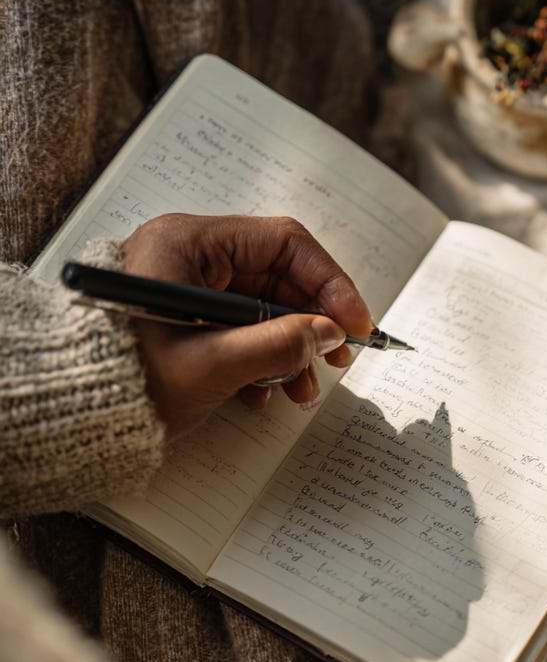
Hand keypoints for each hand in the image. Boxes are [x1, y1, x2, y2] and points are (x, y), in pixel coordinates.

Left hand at [120, 214, 373, 438]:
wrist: (76, 417)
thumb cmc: (128, 382)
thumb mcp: (212, 363)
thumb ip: (278, 344)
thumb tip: (329, 333)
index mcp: (189, 244)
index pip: (284, 244)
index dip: (329, 282)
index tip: (355, 322)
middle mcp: (191, 258)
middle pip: (279, 278)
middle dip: (313, 322)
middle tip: (340, 359)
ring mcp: (191, 290)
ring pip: (266, 309)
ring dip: (293, 350)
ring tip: (303, 390)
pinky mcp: (190, 320)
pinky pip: (244, 330)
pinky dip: (265, 360)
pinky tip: (266, 393)